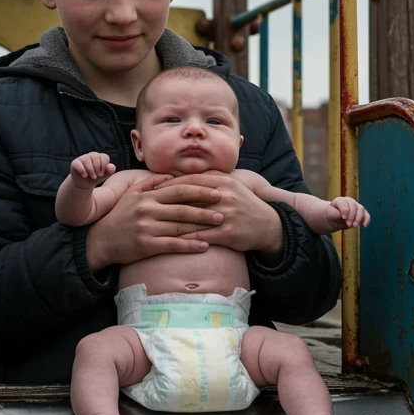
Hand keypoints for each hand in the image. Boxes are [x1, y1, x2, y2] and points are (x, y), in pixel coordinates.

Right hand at [70, 153, 114, 189]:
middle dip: (97, 168)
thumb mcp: (104, 176)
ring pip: (87, 160)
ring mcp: (83, 158)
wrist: (84, 184)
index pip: (104, 157)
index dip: (104, 166)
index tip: (102, 174)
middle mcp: (91, 155)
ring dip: (91, 170)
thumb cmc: (95, 177)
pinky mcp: (75, 163)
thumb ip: (109, 171)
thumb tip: (111, 166)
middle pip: (96, 157)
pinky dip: (82, 170)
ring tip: (92, 177)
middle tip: (97, 176)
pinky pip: (78, 164)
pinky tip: (85, 175)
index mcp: (99, 157)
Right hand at [85, 173, 224, 272]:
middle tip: (225, 208)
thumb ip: (152, 182)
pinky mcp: (146, 245)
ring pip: (180, 226)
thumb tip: (173, 175)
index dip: (199, 190)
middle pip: (182, 207)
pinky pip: (172, 245)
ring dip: (203, 226)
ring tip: (220, 225)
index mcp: (147, 195)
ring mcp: (146, 228)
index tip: (217, 191)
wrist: (102, 240)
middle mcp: (147, 209)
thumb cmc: (121, 215)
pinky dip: (190, 245)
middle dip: (206, 207)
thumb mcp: (132, 194)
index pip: (178, 189)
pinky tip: (205, 246)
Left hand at [155, 172, 283, 255]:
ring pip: (192, 218)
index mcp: (223, 181)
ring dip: (171, 223)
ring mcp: (227, 214)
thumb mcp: (230, 185)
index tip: (151, 189)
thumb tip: (184, 173)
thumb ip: (209, 178)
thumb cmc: (243, 204)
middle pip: (188, 198)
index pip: (190, 180)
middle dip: (165, 203)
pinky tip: (170, 241)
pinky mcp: (228, 233)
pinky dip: (184, 239)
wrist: (267, 225)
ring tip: (153, 226)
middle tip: (146, 208)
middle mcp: (224, 195)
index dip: (169, 184)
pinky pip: (201, 236)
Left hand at [326, 196, 369, 229]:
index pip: (344, 203)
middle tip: (348, 224)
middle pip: (354, 206)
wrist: (334, 218)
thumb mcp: (330, 214)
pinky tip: (364, 225)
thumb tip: (345, 217)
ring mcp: (356, 206)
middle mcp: (349, 201)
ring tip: (354, 226)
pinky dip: (366, 220)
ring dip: (358, 218)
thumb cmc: (332, 215)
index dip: (345, 210)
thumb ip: (336, 214)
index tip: (343, 217)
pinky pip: (366, 215)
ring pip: (361, 210)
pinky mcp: (361, 212)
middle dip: (352, 216)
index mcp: (340, 200)